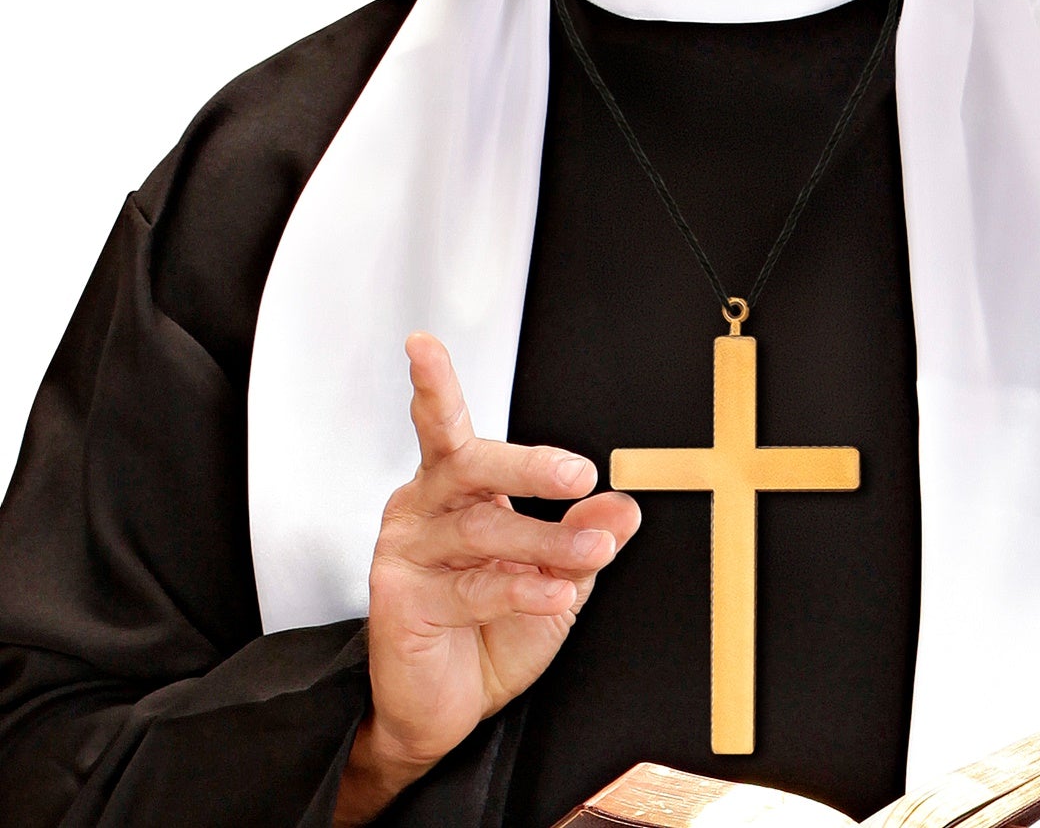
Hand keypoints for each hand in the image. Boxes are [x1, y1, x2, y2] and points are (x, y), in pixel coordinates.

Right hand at [334, 332, 640, 823]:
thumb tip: (622, 507)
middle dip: (527, 465)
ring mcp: (407, 552)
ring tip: (592, 556)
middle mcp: (423, 507)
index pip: (443, 424)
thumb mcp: (556, 576)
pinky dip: (521, 587)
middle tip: (577, 475)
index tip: (422, 345)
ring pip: (482, 530)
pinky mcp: (400, 599)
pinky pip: (471, 586)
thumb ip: (584, 539)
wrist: (450, 711)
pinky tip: (554, 592)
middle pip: (467, 464)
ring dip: (546, 544)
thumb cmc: (493, 631)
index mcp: (454, 486)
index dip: (432, 382)